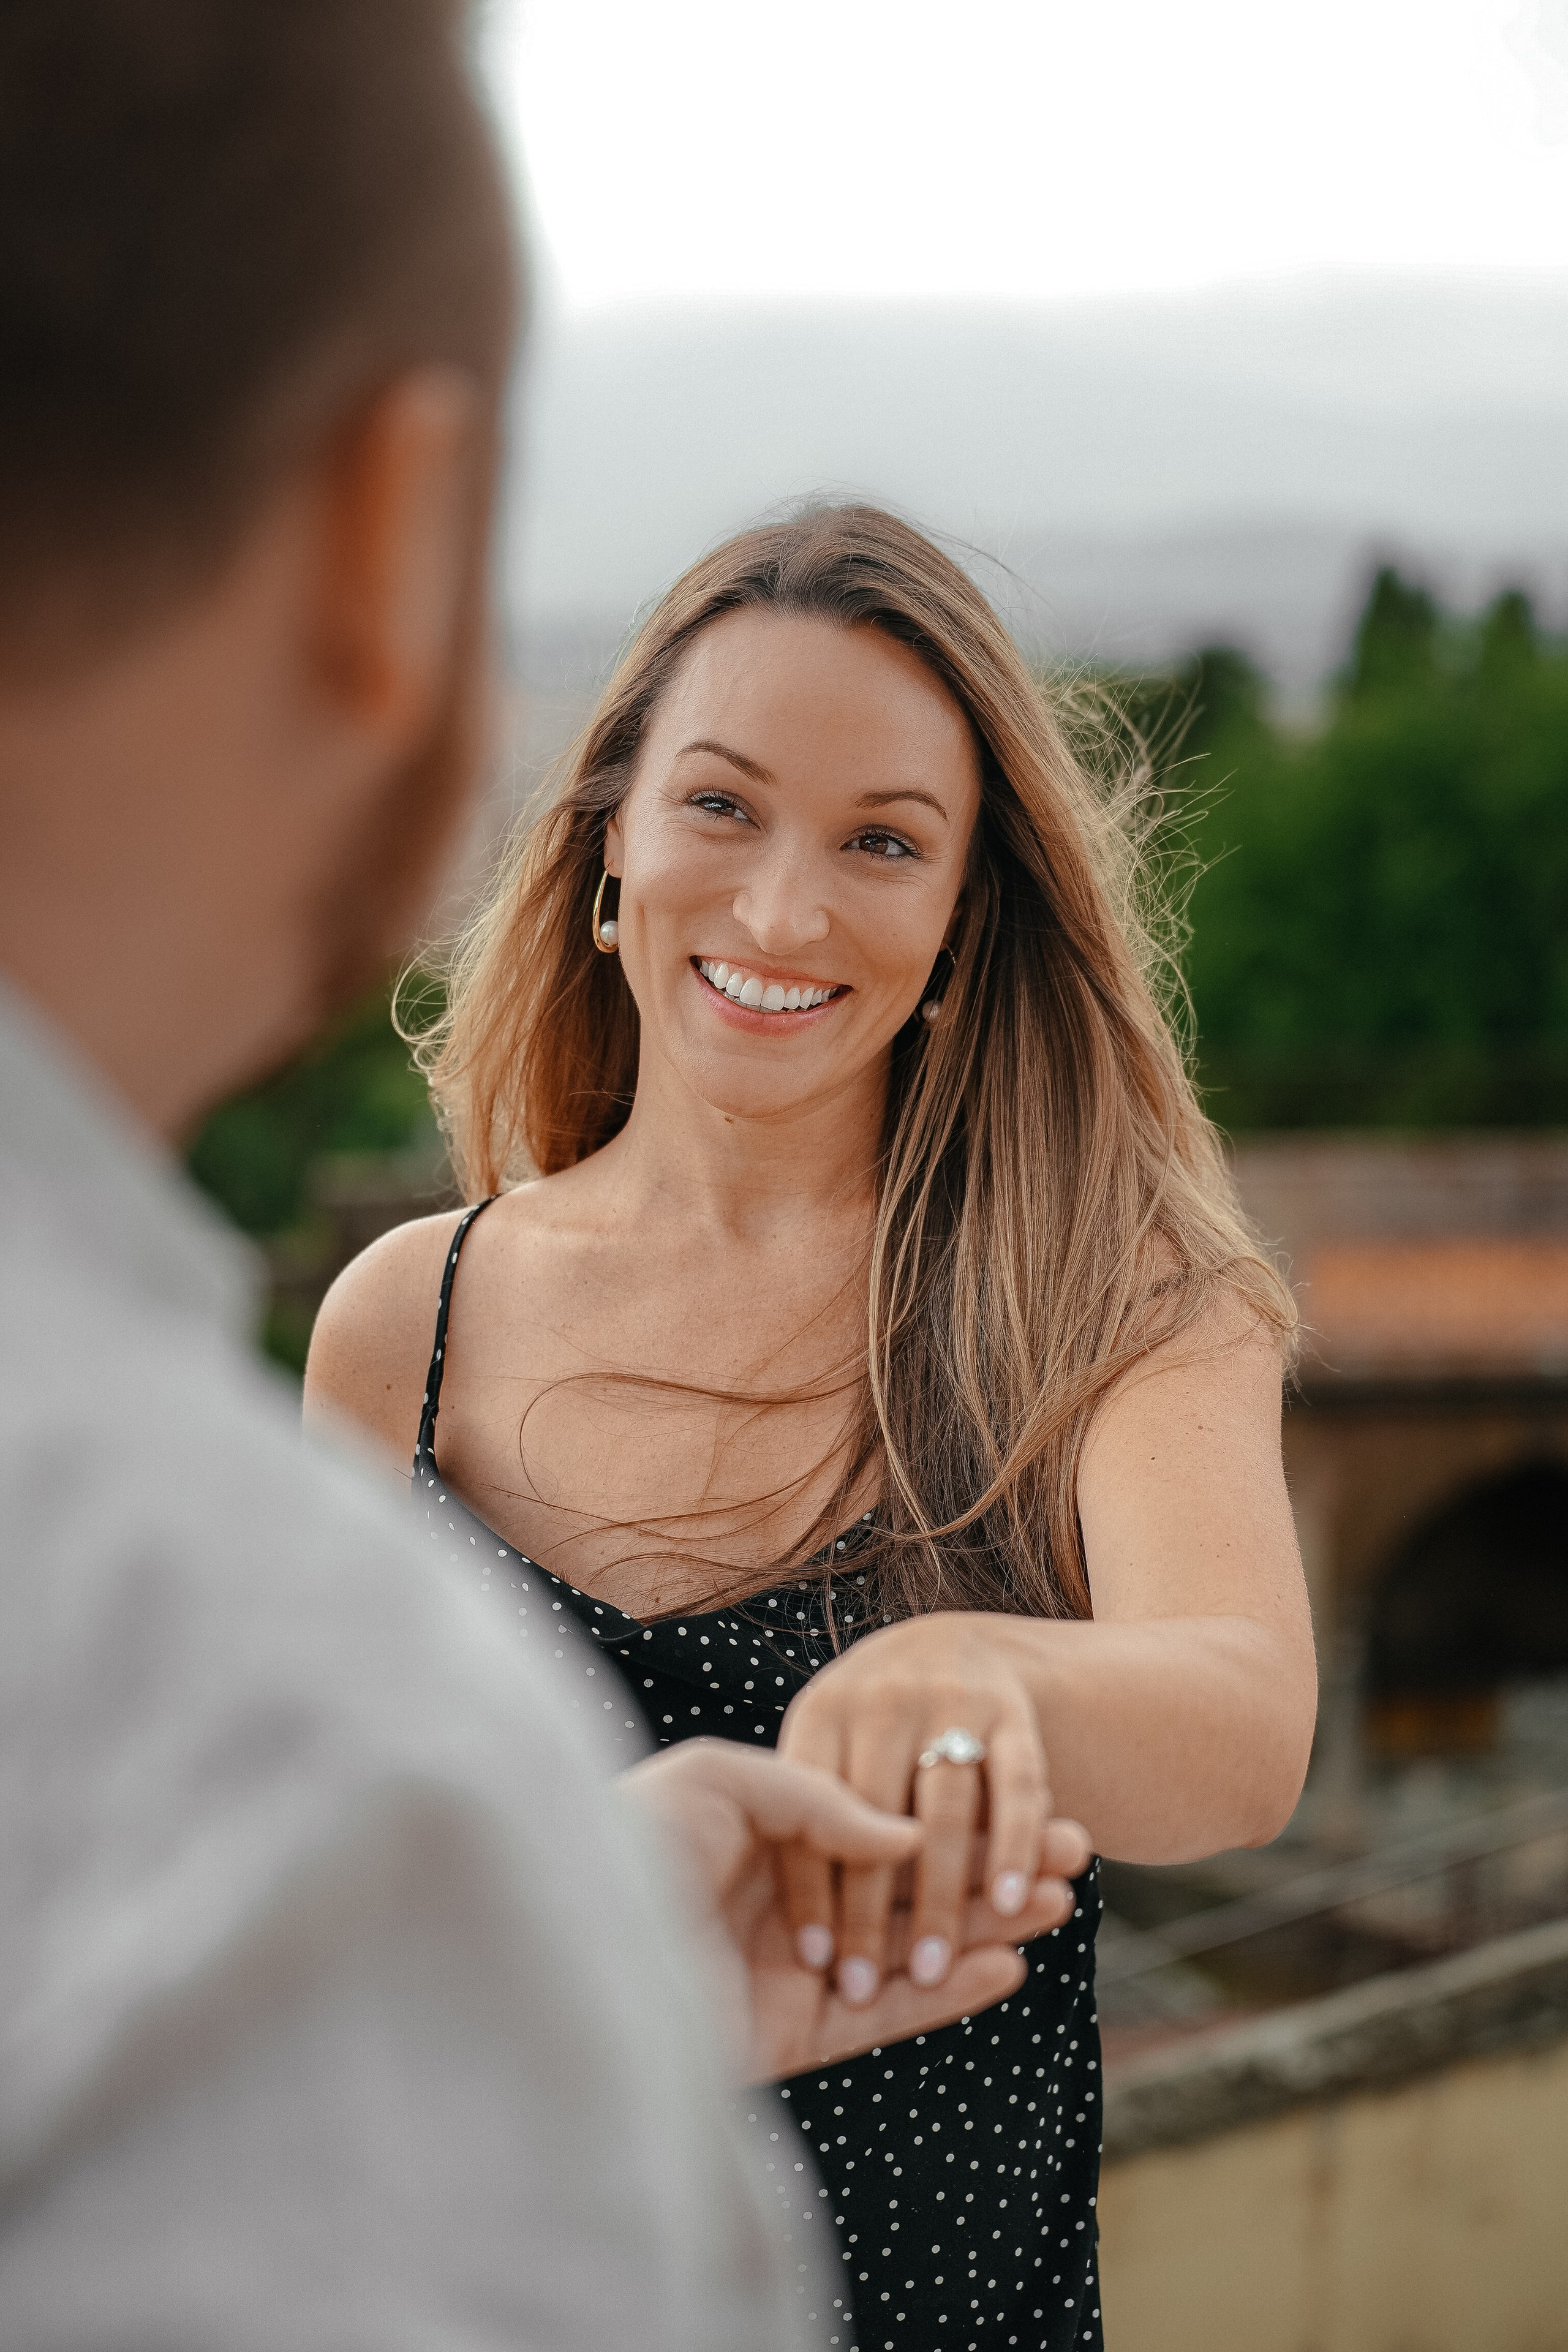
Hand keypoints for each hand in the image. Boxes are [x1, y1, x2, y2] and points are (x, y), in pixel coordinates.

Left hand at [622, 1740, 1085, 2081]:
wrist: (561, 1944)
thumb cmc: (626, 1839)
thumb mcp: (714, 1778)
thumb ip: (816, 1797)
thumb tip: (905, 1831)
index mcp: (765, 1835)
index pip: (886, 1823)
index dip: (960, 1813)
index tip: (1034, 1803)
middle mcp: (784, 1901)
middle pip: (914, 1884)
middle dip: (995, 1867)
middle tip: (1080, 1853)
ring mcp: (791, 1971)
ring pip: (912, 1948)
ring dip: (989, 1925)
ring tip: (1059, 1902)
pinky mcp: (789, 2037)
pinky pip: (885, 2016)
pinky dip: (948, 1993)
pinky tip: (1008, 1963)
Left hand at [776, 1613, 1082, 2007]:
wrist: (952, 1648)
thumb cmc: (867, 1728)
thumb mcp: (814, 1743)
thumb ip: (800, 1801)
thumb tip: (841, 1889)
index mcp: (822, 1713)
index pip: (810, 1810)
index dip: (809, 1886)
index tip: (811, 1960)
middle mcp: (882, 1700)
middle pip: (878, 1818)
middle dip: (870, 1911)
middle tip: (868, 1984)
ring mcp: (950, 1700)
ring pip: (947, 1815)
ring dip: (946, 1900)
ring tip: (937, 1971)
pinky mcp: (1011, 1709)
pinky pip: (1017, 1788)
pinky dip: (1016, 1847)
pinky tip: (1012, 1904)